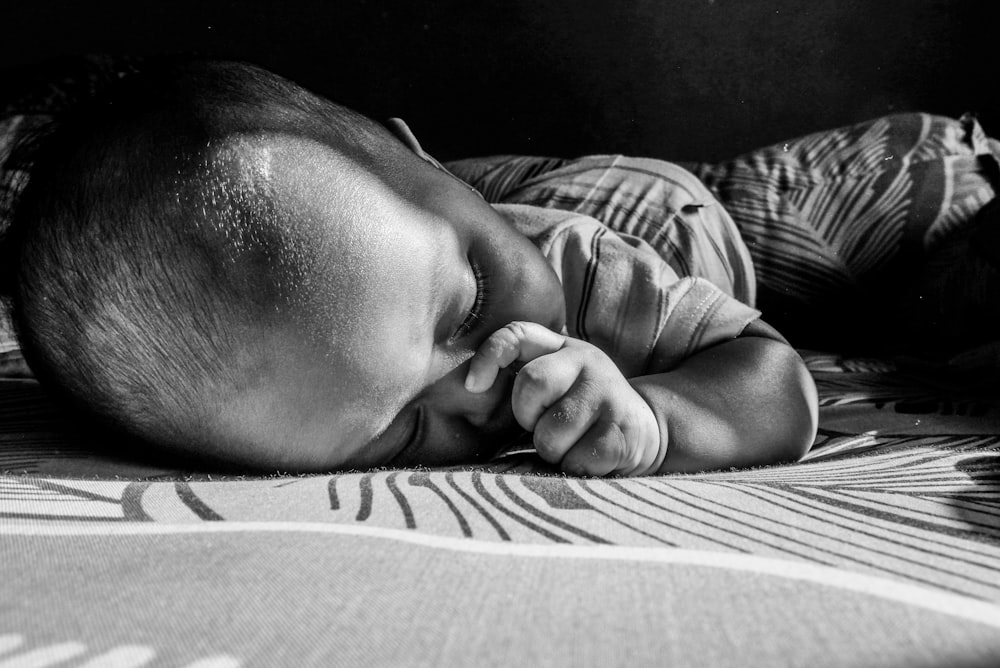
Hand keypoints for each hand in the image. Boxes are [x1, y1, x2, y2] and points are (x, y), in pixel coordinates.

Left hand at [465, 321, 662, 475]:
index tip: (474, 386)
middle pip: (532, 383)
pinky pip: (574, 460)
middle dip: (526, 415)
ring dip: (551, 450)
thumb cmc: (582, 409)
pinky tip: (590, 456)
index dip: (490, 356)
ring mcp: (608, 395)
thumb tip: (472, 392)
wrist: (645, 430)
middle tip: (541, 425)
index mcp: (562, 347)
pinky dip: (573, 467)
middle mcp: (588, 361)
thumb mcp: (557, 382)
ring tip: (570, 443)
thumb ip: (525, 378)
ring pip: (550, 432)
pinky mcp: (621, 432)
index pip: (518, 334)